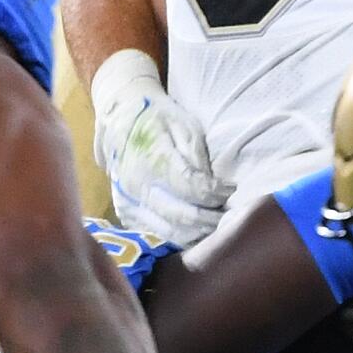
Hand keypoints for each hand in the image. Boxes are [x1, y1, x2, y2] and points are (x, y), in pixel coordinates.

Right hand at [92, 49, 227, 235]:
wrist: (121, 117)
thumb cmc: (159, 118)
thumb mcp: (184, 126)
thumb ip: (197, 157)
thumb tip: (212, 185)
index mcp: (153, 160)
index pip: (192, 189)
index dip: (216, 194)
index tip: (232, 190)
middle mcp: (137, 185)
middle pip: (182, 216)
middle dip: (212, 219)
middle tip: (232, 215)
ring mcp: (128, 201)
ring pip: (169, 231)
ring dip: (198, 232)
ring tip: (218, 223)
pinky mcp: (125, 211)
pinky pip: (155, 232)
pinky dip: (179, 234)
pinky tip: (197, 228)